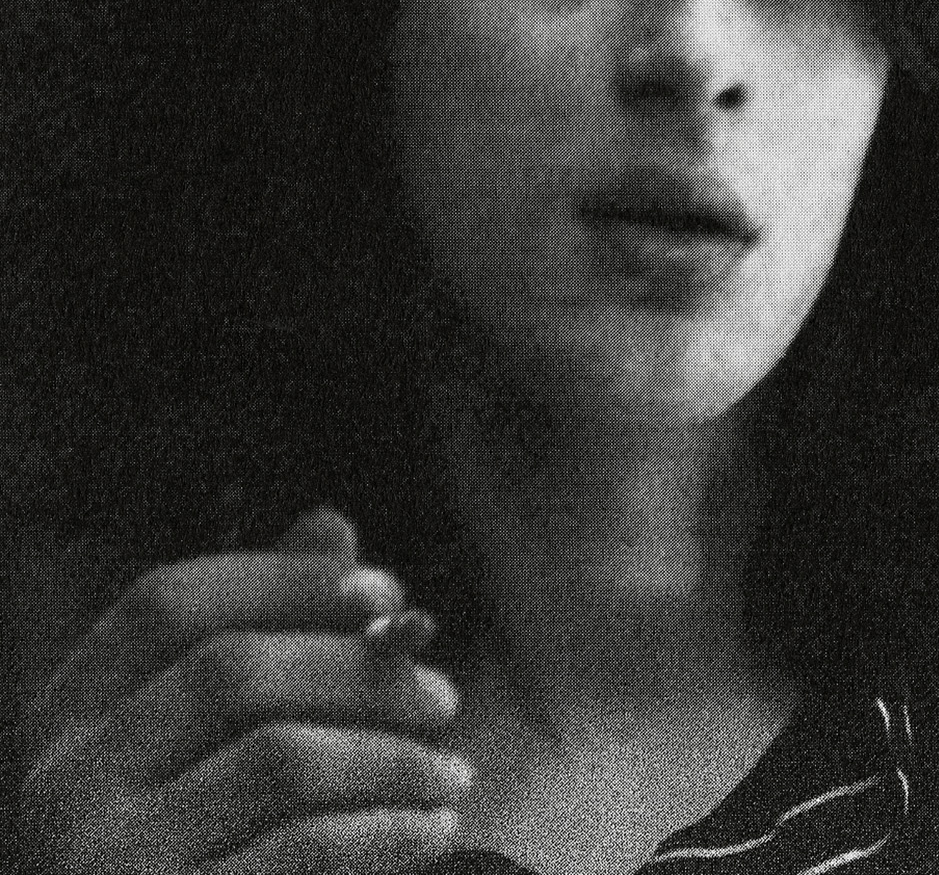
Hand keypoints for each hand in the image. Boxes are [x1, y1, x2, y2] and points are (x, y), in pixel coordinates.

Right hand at [15, 507, 472, 873]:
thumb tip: (333, 523)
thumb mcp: (199, 748)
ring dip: (394, 757)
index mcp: (63, 721)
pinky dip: (389, 832)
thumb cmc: (186, 857)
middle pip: (234, 672)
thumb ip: (261, 639)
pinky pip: (304, 852)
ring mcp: (99, 864)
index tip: (387, 592)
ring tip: (452, 774)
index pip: (168, 603)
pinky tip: (433, 831)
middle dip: (362, 673)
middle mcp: (61, 785)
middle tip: (444, 698)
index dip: (286, 580)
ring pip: (281, 759)